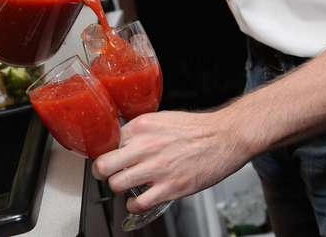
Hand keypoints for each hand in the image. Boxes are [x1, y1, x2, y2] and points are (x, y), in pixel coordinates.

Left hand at [92, 111, 254, 213]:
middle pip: (103, 165)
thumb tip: (123, 140)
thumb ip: (140, 130)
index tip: (107, 156)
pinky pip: (138, 203)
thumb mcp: (161, 119)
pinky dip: (133, 205)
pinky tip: (137, 200)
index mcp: (142, 126)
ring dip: (117, 187)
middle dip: (100, 171)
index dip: (105, 151)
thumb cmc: (196, 129)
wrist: (224, 137)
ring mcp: (157, 168)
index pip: (107, 142)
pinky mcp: (170, 187)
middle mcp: (145, 146)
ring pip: (116, 184)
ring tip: (124, 185)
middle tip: (105, 173)